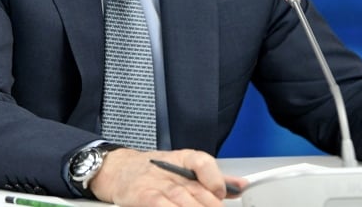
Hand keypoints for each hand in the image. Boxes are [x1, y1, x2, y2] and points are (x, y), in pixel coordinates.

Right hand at [89, 148, 246, 205]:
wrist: (120, 170)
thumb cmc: (156, 171)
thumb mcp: (184, 168)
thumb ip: (213, 178)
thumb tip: (241, 186)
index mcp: (184, 158)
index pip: (202, 162)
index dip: (215, 179)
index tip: (222, 193)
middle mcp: (171, 170)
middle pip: (196, 189)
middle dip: (211, 205)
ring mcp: (156, 184)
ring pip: (182, 200)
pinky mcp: (143, 197)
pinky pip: (161, 205)